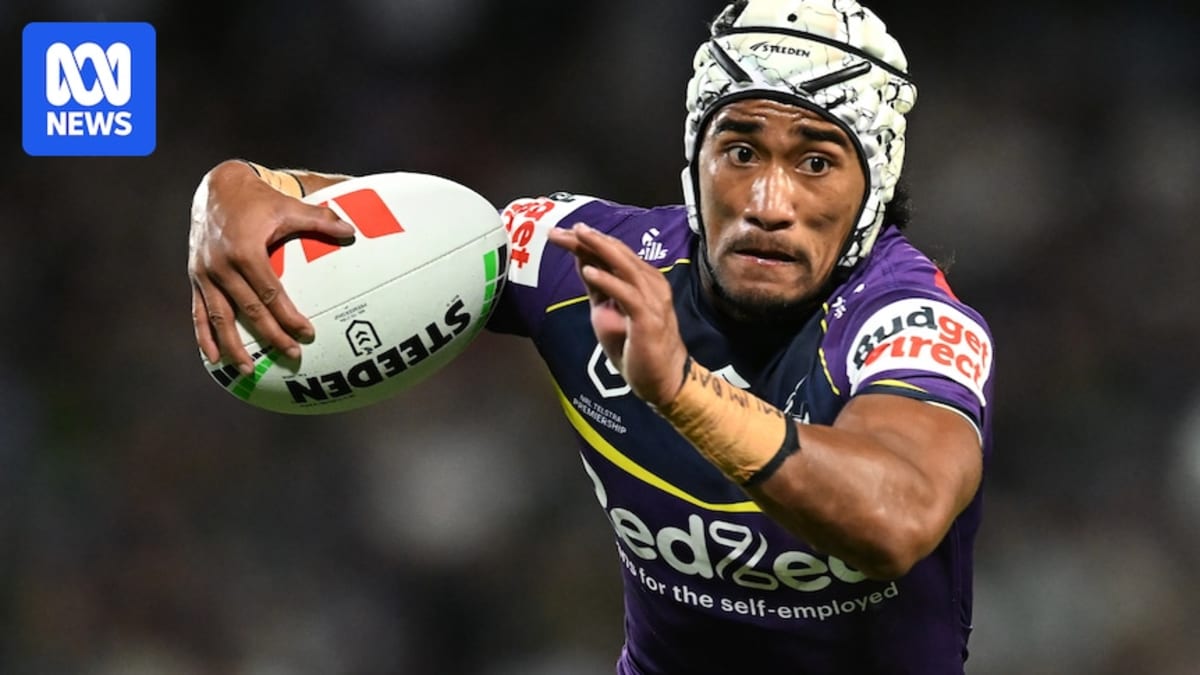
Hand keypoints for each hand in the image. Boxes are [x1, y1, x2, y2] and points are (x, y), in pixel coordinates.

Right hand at [188, 160, 353, 373]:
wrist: (216, 187)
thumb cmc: (258, 200)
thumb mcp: (288, 207)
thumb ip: (320, 220)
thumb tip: (351, 230)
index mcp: (246, 251)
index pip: (270, 293)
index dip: (289, 316)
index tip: (308, 333)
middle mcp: (221, 266)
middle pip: (249, 310)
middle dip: (271, 336)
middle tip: (292, 356)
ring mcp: (205, 273)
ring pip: (220, 317)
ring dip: (233, 346)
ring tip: (248, 370)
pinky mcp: (196, 277)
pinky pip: (199, 312)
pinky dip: (205, 336)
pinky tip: (214, 358)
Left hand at [547, 223, 688, 406]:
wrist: (662, 380)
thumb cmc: (636, 347)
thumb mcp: (609, 310)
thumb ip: (599, 286)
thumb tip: (583, 260)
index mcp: (642, 279)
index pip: (613, 252)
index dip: (587, 241)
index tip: (560, 233)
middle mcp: (650, 284)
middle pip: (617, 253)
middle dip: (588, 239)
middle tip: (561, 230)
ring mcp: (652, 299)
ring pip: (625, 266)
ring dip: (599, 249)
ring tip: (577, 236)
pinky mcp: (648, 318)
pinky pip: (627, 294)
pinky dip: (607, 281)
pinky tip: (589, 271)